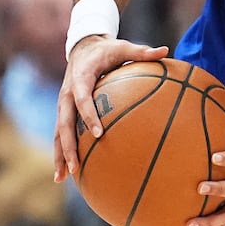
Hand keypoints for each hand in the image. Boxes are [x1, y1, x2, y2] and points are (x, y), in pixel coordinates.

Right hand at [54, 37, 169, 181]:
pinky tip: (67, 173)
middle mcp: (67, 94)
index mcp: (80, 78)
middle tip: (75, 166)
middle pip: (64, 123)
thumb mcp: (123, 46)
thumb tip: (166, 50)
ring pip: (58, 133)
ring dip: (60, 155)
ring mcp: (63, 104)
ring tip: (62, 178)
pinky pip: (61, 134)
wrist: (84, 47)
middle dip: (68, 146)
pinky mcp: (64, 112)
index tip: (98, 133)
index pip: (82, 99)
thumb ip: (142, 51)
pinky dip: (62, 152)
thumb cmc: (107, 50)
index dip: (89, 116)